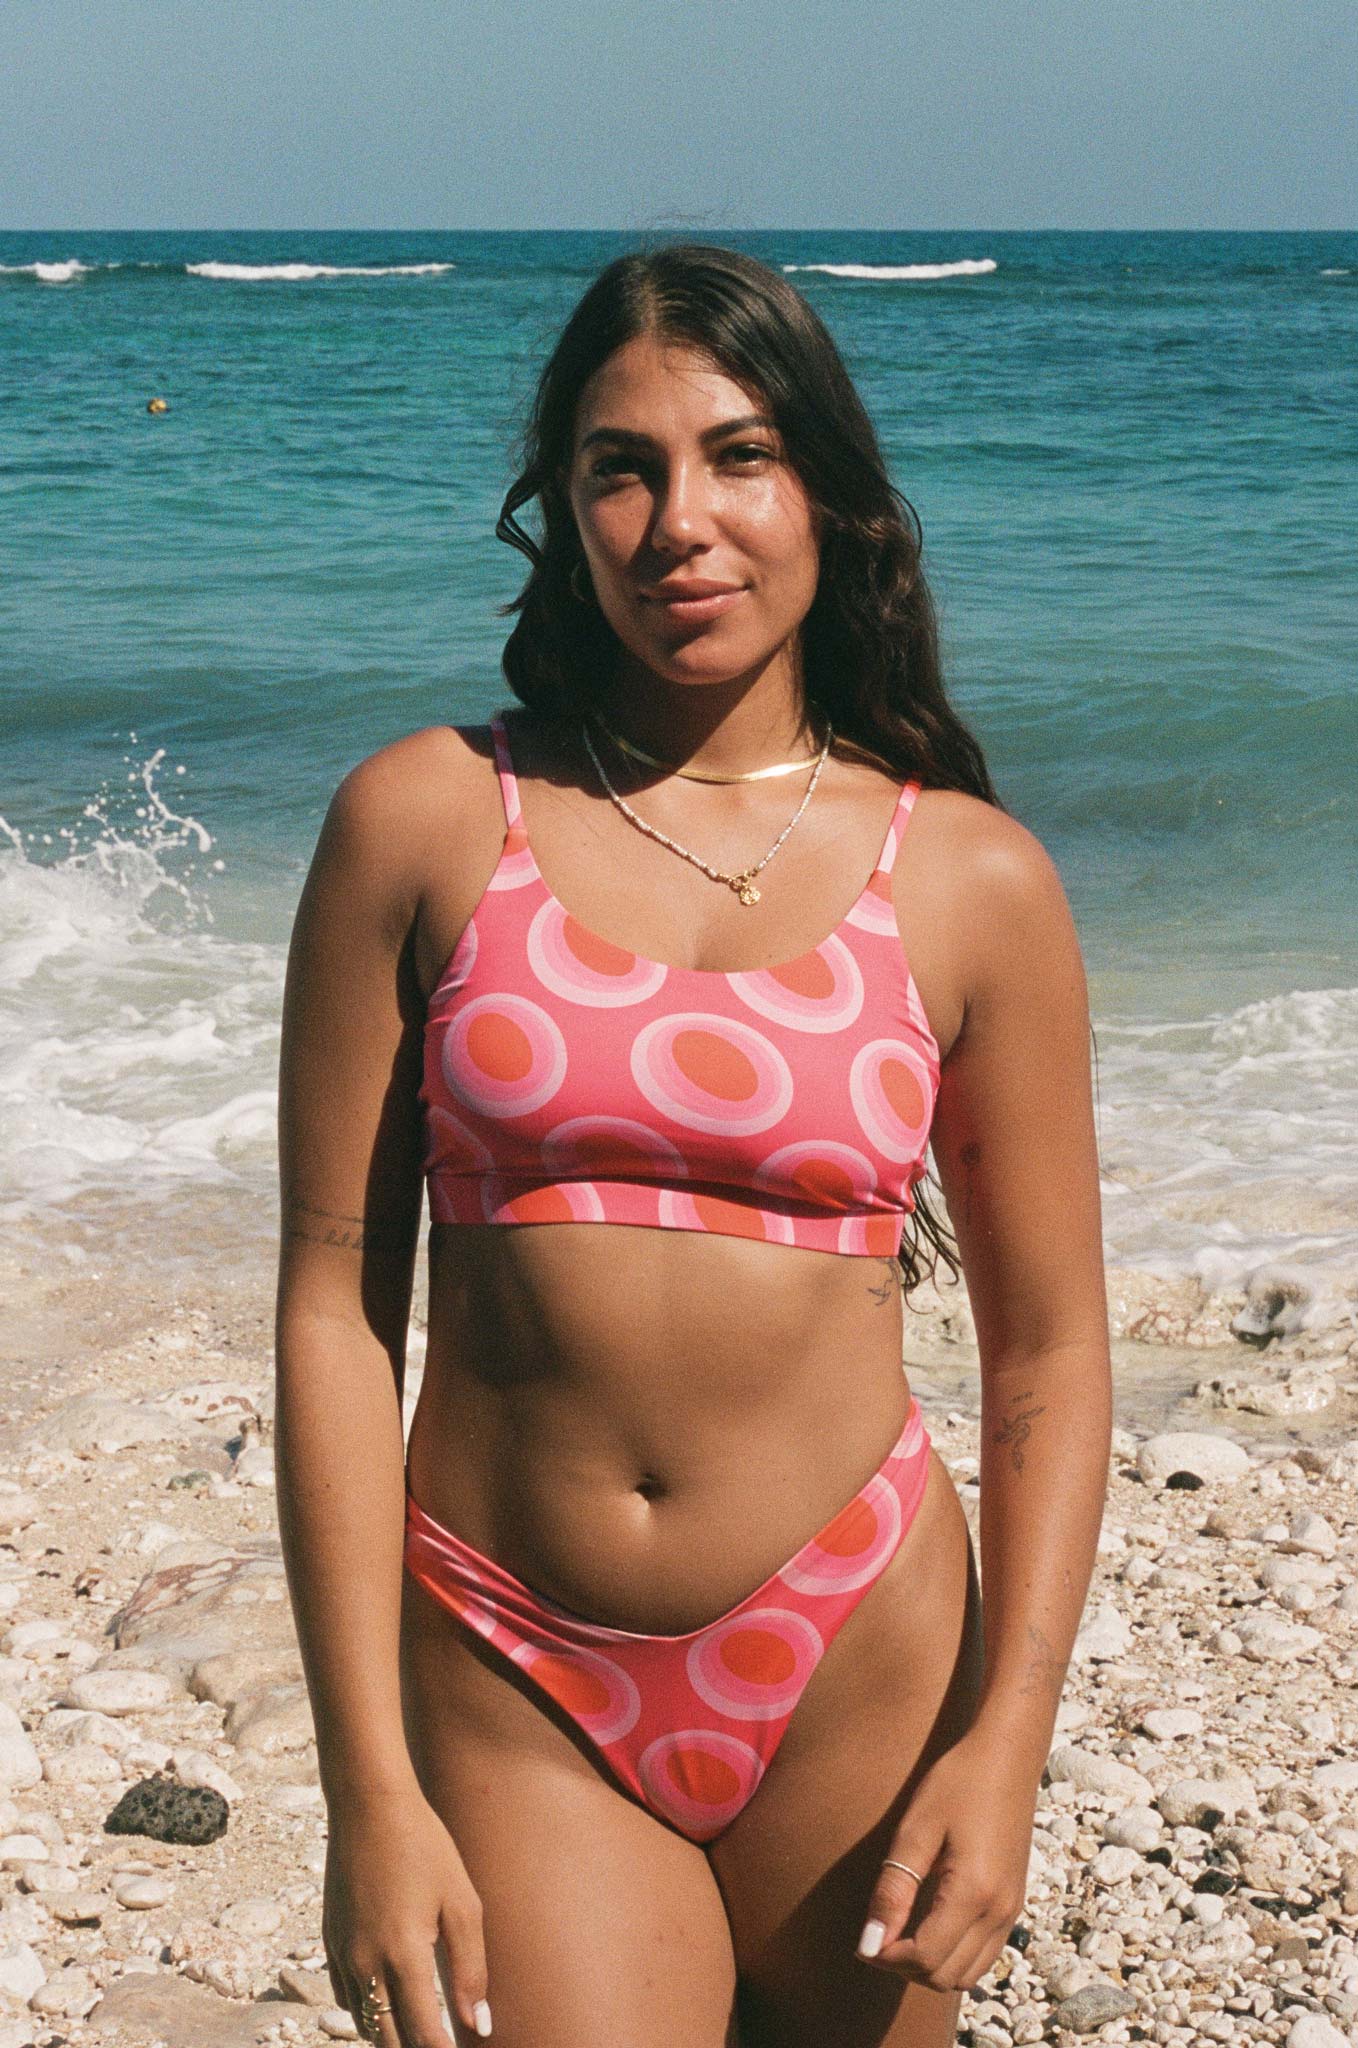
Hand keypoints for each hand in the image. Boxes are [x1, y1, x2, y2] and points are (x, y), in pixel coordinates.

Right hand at [323, 1784, 491, 2043]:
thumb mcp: (462, 1902)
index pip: (422, 2034)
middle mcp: (365, 1963)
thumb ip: (471, 1969)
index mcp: (403, 1955)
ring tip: (420, 2030)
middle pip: (387, 2039)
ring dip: (390, 2034)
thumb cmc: (424, 1846)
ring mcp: (341, 1954)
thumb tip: (479, 2025)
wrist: (369, 1805)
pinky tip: (390, 2000)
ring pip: (364, 2022)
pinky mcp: (329, 1941)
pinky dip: (367, 2011)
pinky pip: (346, 1997)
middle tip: (441, 2044)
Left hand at [855, 1732, 1036, 1992]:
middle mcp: (999, 1912)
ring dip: (931, 1966)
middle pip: (947, 1977)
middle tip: (877, 1935)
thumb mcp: (916, 1829)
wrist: (1007, 1756)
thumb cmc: (957, 1782)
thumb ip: (894, 1889)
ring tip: (901, 1930)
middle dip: (906, 1966)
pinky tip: (929, 1923)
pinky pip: (984, 1956)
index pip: (926, 1957)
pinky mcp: (1014, 1905)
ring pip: (968, 1974)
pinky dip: (953, 1955)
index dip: (887, 1957)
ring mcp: (1011, 1912)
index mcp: (974, 1893)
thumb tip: (870, 1944)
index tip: (862, 1940)